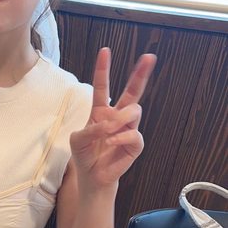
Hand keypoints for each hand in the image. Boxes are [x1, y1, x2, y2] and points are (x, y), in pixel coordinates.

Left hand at [70, 47, 156, 190]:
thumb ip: (89, 129)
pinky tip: (110, 143)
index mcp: (101, 110)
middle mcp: (117, 116)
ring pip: (133, 111)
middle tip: (149, 57)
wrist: (92, 176)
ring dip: (119, 119)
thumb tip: (108, 126)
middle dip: (140, 73)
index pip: (102, 86)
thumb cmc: (84, 154)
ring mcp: (128, 129)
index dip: (103, 69)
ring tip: (107, 131)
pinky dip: (120, 137)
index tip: (105, 51)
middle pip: (133, 91)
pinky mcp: (135, 144)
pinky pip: (133, 134)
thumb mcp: (78, 139)